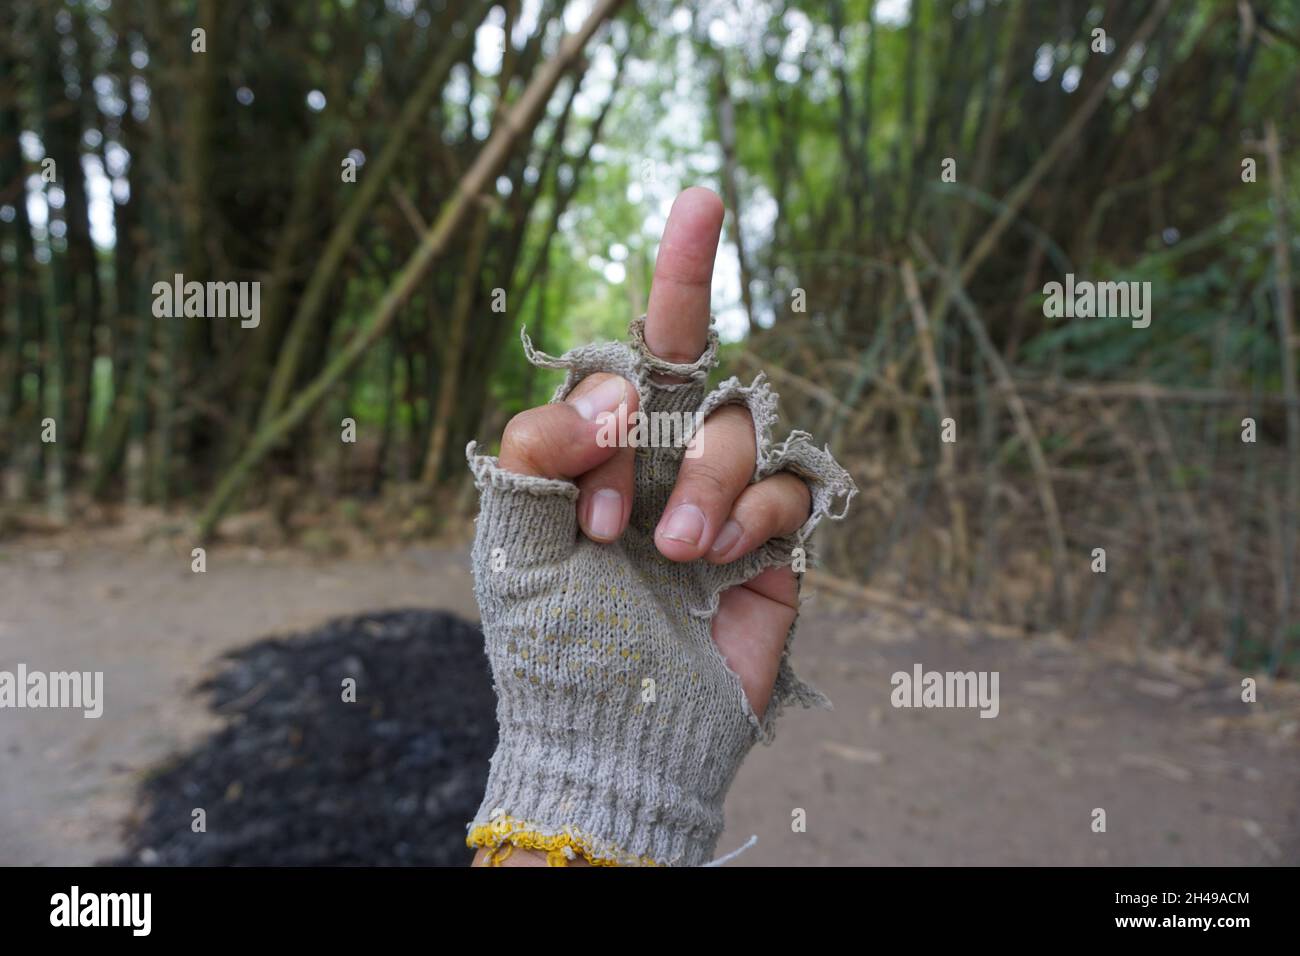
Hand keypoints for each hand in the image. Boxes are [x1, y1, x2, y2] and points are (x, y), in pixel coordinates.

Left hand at [496, 187, 808, 719]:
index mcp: (602, 450)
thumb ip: (535, 449)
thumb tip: (611, 393)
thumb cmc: (554, 645)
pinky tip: (718, 562)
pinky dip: (754, 512)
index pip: (638, 345)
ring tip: (672, 551)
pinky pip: (789, 486)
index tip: (704, 196)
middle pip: (698, 370)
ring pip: (742, 425)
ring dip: (707, 479)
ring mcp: (721, 497)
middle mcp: (663, 460)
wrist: (616, 737)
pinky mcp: (773, 541)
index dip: (678, 267)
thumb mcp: (511, 544)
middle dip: (673, 383)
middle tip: (611, 507)